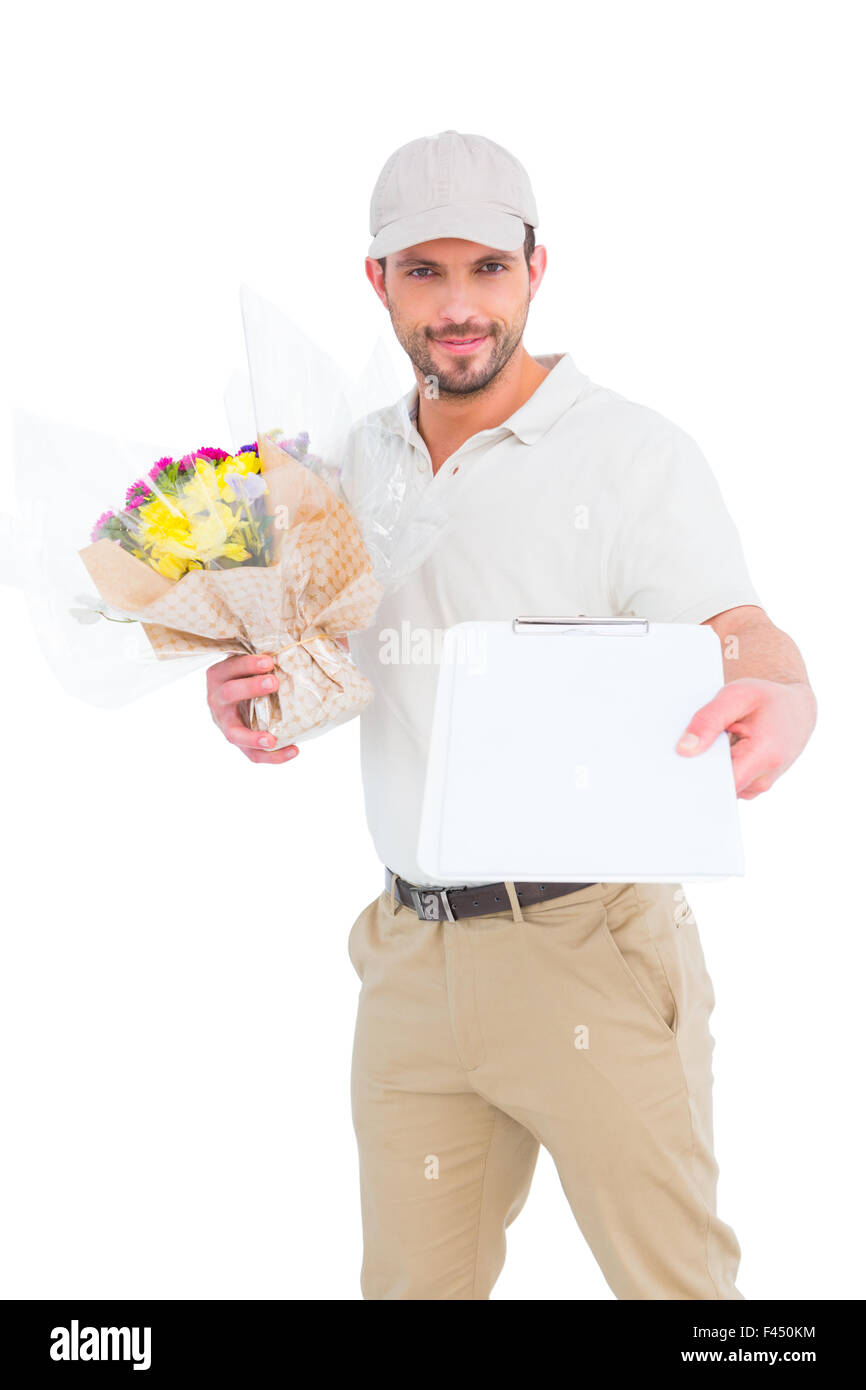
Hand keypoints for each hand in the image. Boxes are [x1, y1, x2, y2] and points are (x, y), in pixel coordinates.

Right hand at [206, 654, 298, 763]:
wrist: (242, 696)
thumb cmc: (252, 673)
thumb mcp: (254, 661)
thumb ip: (271, 652)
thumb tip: (311, 637)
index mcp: (218, 675)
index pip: (229, 668)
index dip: (247, 664)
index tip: (269, 660)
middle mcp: (216, 699)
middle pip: (227, 694)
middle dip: (250, 688)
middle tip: (274, 682)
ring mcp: (225, 723)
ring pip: (234, 733)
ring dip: (253, 736)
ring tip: (272, 739)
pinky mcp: (239, 741)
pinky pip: (252, 755)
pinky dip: (272, 757)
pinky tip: (294, 750)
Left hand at [675, 677, 816, 798]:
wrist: (796, 711)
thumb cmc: (767, 700)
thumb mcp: (737, 696)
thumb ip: (708, 720)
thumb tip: (684, 749)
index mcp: (763, 757)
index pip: (718, 784)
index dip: (695, 775)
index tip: (676, 765)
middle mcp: (762, 780)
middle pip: (714, 787)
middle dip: (697, 769)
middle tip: (685, 748)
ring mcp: (756, 787)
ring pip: (717, 785)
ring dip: (707, 767)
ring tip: (710, 743)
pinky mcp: (750, 787)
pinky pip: (724, 783)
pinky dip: (715, 768)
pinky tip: (715, 751)